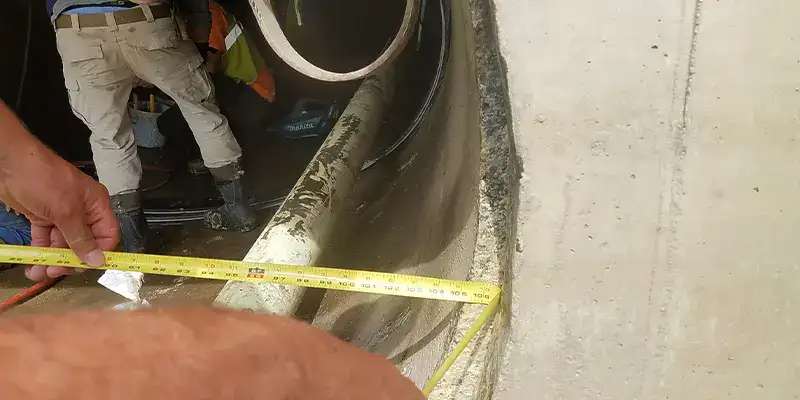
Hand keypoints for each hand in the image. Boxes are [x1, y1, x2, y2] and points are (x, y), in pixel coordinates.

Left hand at [0, 104, 119, 279]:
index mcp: (96, 205)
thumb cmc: (44, 180)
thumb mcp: (65, 211)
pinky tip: (33, 265)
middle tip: (56, 271)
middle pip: (84, 243)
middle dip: (71, 259)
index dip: (99, 252)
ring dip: (52, 260)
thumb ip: (81, 238)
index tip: (84, 267)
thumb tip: (97, 261)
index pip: (107, 235)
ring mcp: (62, 215)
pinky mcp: (43, 217)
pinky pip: (46, 240)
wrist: (9, 162)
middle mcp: (83, 212)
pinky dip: (40, 252)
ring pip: (63, 244)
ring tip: (39, 273)